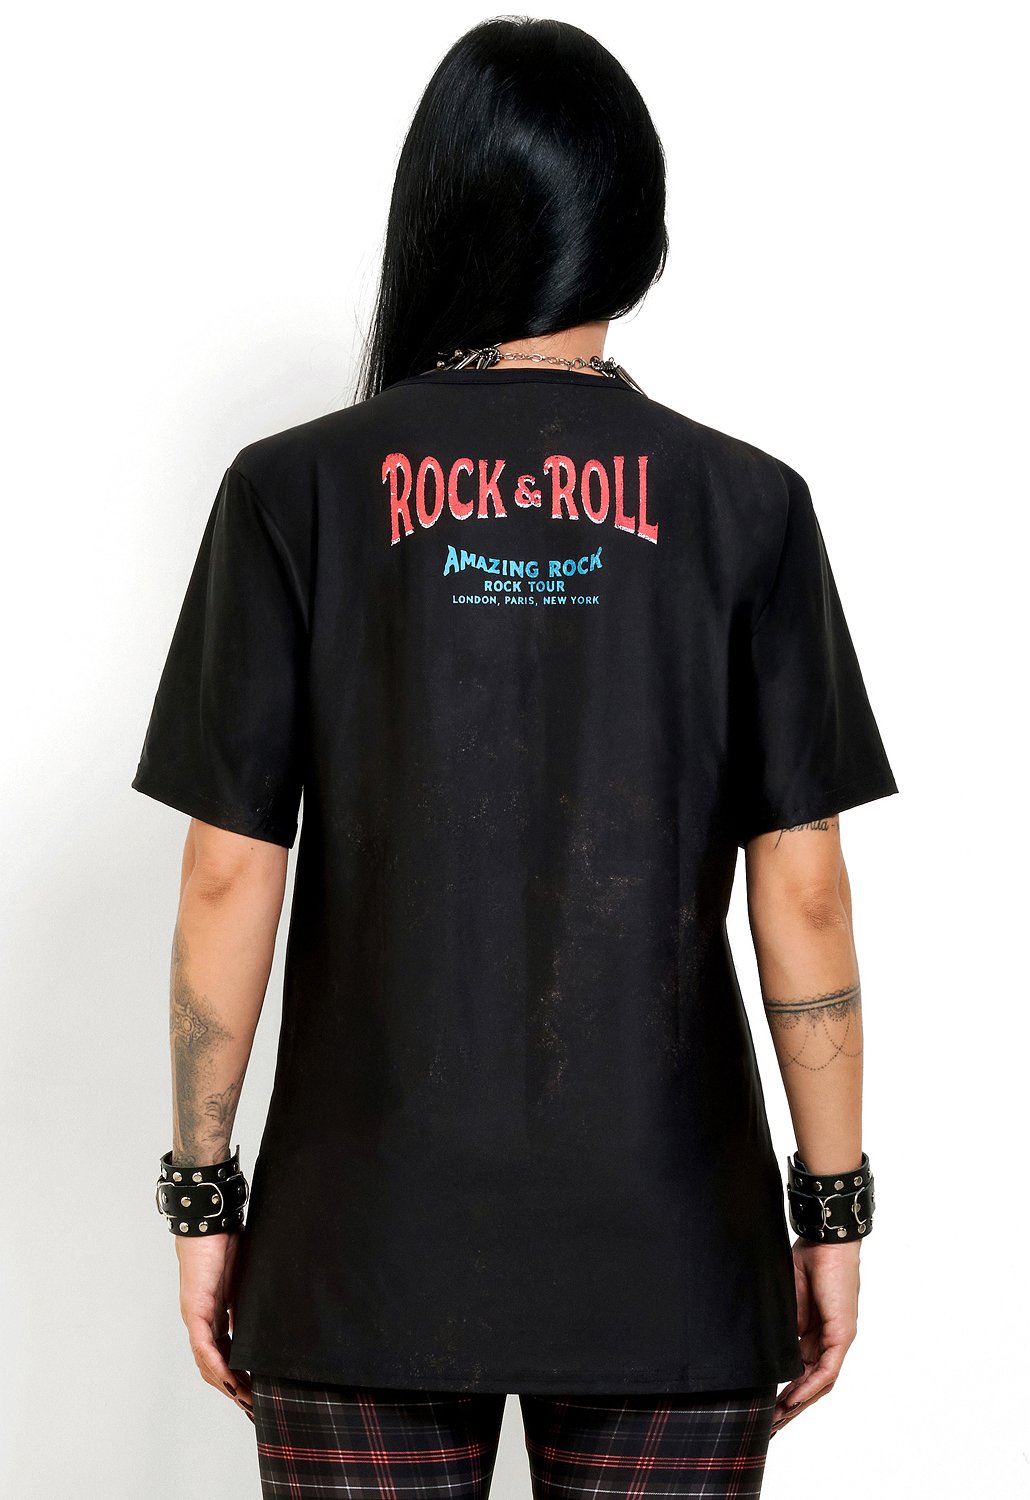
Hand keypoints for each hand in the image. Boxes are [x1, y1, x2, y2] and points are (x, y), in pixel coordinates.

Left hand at [175, 1229, 253, 1421]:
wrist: (210, 1223)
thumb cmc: (227, 1243)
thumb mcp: (246, 1281)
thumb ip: (251, 1302)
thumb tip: (273, 1317)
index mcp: (214, 1316)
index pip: (224, 1355)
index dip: (238, 1376)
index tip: (255, 1393)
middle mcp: (202, 1323)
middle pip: (215, 1367)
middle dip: (234, 1389)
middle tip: (254, 1408)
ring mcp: (196, 1318)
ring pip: (208, 1363)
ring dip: (227, 1385)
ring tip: (247, 1401)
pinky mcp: (195, 1311)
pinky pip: (205, 1347)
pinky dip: (217, 1366)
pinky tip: (230, 1380)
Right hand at [770, 1236, 859, 1435]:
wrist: (824, 1241)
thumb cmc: (806, 1260)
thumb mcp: (785, 1301)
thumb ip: (780, 1328)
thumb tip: (763, 1350)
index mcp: (813, 1332)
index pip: (800, 1371)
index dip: (785, 1392)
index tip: (765, 1408)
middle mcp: (828, 1340)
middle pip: (811, 1384)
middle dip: (791, 1407)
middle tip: (770, 1427)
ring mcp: (837, 1339)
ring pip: (820, 1383)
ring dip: (799, 1404)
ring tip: (778, 1421)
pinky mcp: (842, 1334)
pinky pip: (827, 1369)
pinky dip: (809, 1386)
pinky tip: (792, 1399)